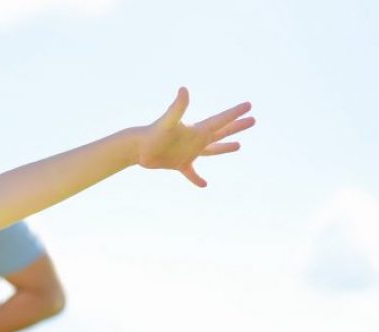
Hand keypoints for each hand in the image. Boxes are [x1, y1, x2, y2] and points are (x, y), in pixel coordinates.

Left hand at [136, 87, 254, 186]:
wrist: (136, 148)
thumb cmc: (152, 134)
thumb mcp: (168, 121)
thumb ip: (177, 107)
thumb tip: (184, 89)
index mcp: (196, 130)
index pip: (220, 120)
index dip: (234, 113)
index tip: (249, 105)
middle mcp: (195, 139)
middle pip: (221, 132)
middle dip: (236, 126)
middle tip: (253, 120)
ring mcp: (188, 152)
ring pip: (211, 150)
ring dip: (225, 147)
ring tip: (239, 146)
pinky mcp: (179, 164)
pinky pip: (191, 173)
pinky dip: (197, 179)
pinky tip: (204, 185)